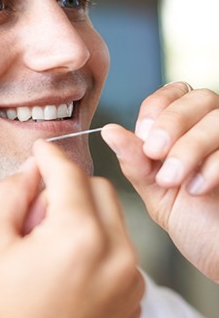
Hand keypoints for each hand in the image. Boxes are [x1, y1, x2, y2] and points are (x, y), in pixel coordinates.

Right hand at [0, 140, 142, 317]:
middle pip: (98, 189)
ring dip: (83, 215)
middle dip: (67, 187)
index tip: (39, 150)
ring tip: (49, 243)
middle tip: (36, 210)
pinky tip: (65, 268)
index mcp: (78, 236)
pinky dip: (96, 244)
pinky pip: (119, 250)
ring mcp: (130, 281)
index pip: (69, 174)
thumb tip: (32, 168)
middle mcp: (116, 255)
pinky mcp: (132, 300)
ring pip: (113, 218)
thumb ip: (10, 191)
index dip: (50, 156)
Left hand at [102, 81, 218, 282]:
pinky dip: (212, 166)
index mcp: (188, 130)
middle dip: (172, 123)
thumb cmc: (194, 223)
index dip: (156, 110)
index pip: (172, 94)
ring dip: (189, 147)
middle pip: (198, 98)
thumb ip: (136, 161)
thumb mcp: (156, 191)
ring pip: (218, 119)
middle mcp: (215, 129)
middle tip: (155, 153)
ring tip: (172, 179)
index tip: (143, 138)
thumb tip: (109, 131)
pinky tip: (197, 189)